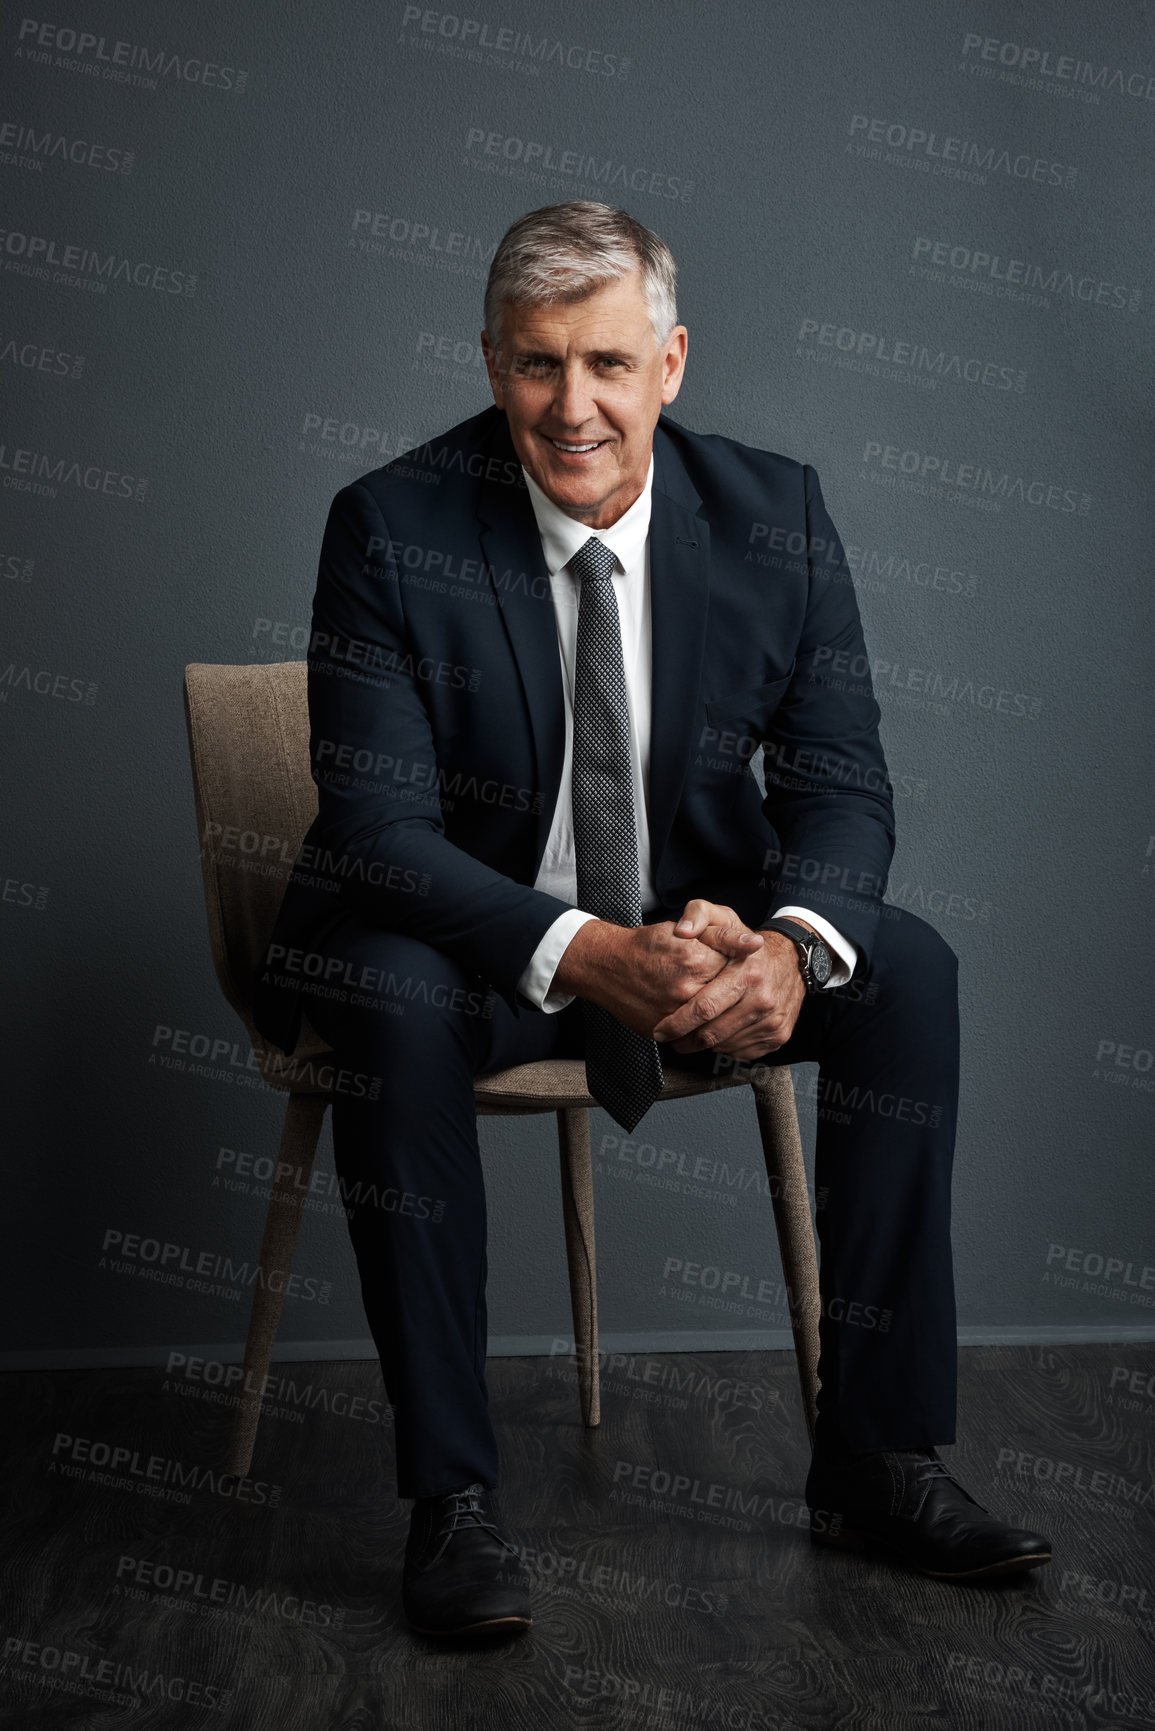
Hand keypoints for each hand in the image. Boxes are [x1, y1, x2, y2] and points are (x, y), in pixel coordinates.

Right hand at [552, 917, 749, 1037]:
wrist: (607, 966)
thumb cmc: (646, 945)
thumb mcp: (687, 930)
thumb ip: (723, 935)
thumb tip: (755, 944)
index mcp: (696, 961)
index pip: (737, 971)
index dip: (734, 968)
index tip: (726, 966)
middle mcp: (687, 990)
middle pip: (727, 998)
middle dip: (728, 993)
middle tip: (716, 984)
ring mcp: (675, 1014)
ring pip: (714, 1020)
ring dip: (720, 1014)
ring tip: (710, 999)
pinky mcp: (664, 1031)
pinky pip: (695, 1036)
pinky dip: (701, 1028)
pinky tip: (697, 1016)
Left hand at [654, 901, 806, 1059]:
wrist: (792, 961)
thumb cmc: (748, 943)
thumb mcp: (723, 917)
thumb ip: (697, 914)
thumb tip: (683, 930)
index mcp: (747, 973)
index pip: (704, 1007)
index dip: (678, 1023)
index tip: (660, 1030)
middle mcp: (762, 1000)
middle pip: (712, 1034)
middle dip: (684, 1040)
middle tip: (669, 1037)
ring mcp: (772, 1022)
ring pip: (724, 1046)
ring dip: (701, 1045)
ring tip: (689, 1034)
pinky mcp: (777, 1037)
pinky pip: (740, 1051)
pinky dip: (723, 1047)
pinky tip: (716, 1032)